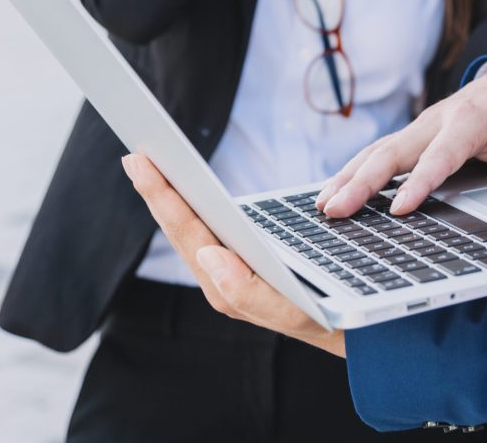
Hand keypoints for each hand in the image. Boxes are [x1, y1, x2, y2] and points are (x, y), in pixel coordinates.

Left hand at [122, 153, 344, 356]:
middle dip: (156, 192)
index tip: (141, 162)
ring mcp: (231, 276)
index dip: (162, 196)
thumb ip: (246, 291)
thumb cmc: (327, 320)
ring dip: (170, 200)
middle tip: (133, 154)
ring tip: (151, 167)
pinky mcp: (244, 267)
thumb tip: (206, 254)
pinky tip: (189, 194)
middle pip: (182, 231)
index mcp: (230, 289)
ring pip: (192, 233)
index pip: (189, 233)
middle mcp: (223, 283)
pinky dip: (194, 210)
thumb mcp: (296, 310)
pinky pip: (209, 235)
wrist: (352, 332)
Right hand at [317, 63, 486, 217]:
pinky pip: (378, 153)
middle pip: (393, 152)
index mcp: (468, 119)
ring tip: (323, 205)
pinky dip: (353, 171)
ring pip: (377, 151)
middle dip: (362, 183)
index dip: (419, 183)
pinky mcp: (412, 136)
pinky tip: (333, 191)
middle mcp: (436, 120)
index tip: (398, 210)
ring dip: (348, 177)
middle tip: (336, 210)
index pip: (440, 155)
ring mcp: (420, 127)